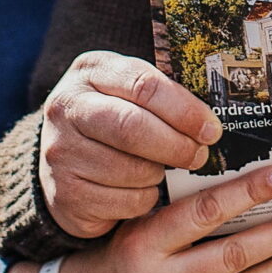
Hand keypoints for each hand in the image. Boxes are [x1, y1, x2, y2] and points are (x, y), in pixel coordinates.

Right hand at [38, 51, 219, 238]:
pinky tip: (140, 188)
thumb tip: (210, 122)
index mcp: (91, 71)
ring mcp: (60, 151)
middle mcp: (66, 108)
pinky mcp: (64, 193)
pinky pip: (123, 201)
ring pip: (130, 170)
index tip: (210, 129)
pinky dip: (144, 198)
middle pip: (132, 128)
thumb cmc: (111, 117)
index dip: (184, 110)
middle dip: (176, 145)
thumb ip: (161, 95)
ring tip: (163, 170)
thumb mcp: (126, 89)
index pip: (143, 85)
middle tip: (199, 155)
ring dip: (159, 175)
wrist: (61, 156)